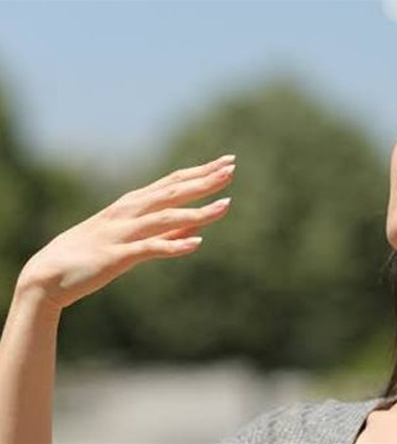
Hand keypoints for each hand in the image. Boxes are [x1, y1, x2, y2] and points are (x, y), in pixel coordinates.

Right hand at [14, 154, 235, 310]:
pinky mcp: (116, 256)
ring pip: (166, 217)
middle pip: (173, 191)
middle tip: (232, 169)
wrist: (48, 275)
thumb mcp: (134, 238)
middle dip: (204, 181)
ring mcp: (123, 232)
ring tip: (226, 206)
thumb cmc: (93, 254)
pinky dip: (173, 245)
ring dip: (198, 212)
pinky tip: (196, 244)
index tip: (227, 162)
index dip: (201, 171)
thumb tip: (196, 227)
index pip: (173, 181)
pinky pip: (149, 249)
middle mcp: (129, 212)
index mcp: (133, 204)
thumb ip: (166, 232)